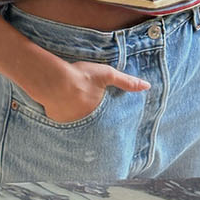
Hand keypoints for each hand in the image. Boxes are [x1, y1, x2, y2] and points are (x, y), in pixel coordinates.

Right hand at [33, 59, 148, 123]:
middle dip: (94, 124)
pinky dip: (64, 117)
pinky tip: (62, 111)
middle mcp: (86, 121)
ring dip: (78, 120)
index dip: (109, 121)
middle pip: (93, 125)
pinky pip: (63, 122)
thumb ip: (126, 81)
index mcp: (100, 112)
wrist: (52, 80)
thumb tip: (147, 86)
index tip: (112, 125)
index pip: (109, 121)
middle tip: (94, 123)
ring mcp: (71, 122)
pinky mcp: (57, 120)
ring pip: (78, 124)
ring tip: (78, 116)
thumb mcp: (106, 74)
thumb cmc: (80, 76)